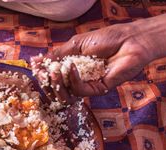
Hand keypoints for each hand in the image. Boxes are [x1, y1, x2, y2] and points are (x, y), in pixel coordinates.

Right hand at [31, 22, 154, 100]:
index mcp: (72, 67)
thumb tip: (37, 61)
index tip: (35, 66)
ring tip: (54, 72)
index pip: (52, 76)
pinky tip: (72, 67)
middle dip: (47, 81)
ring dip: (56, 84)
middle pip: (56, 89)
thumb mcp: (76, 44)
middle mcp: (78, 78)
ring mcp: (88, 85)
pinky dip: (73, 79)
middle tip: (44, 72)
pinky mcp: (98, 89)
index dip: (42, 73)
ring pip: (66, 94)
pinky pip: (79, 90)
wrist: (130, 40)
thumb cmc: (107, 39)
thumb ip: (57, 55)